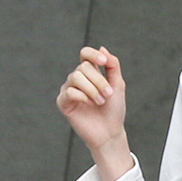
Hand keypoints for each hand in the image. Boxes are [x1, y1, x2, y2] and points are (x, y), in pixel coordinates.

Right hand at [56, 46, 132, 180]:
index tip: (103, 62)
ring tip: (100, 101)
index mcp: (91, 72)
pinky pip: (69, 92)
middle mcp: (78, 78)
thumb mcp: (118, 84)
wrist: (110, 132)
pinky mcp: (63, 102)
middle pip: (84, 67)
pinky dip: (83, 97)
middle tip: (107, 95)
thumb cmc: (114, 109)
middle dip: (99, 81)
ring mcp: (69, 90)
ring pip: (76, 77)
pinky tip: (89, 105)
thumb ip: (112, 65)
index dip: (93, 54)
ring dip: (92, 89)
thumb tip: (102, 48)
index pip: (85, 54)